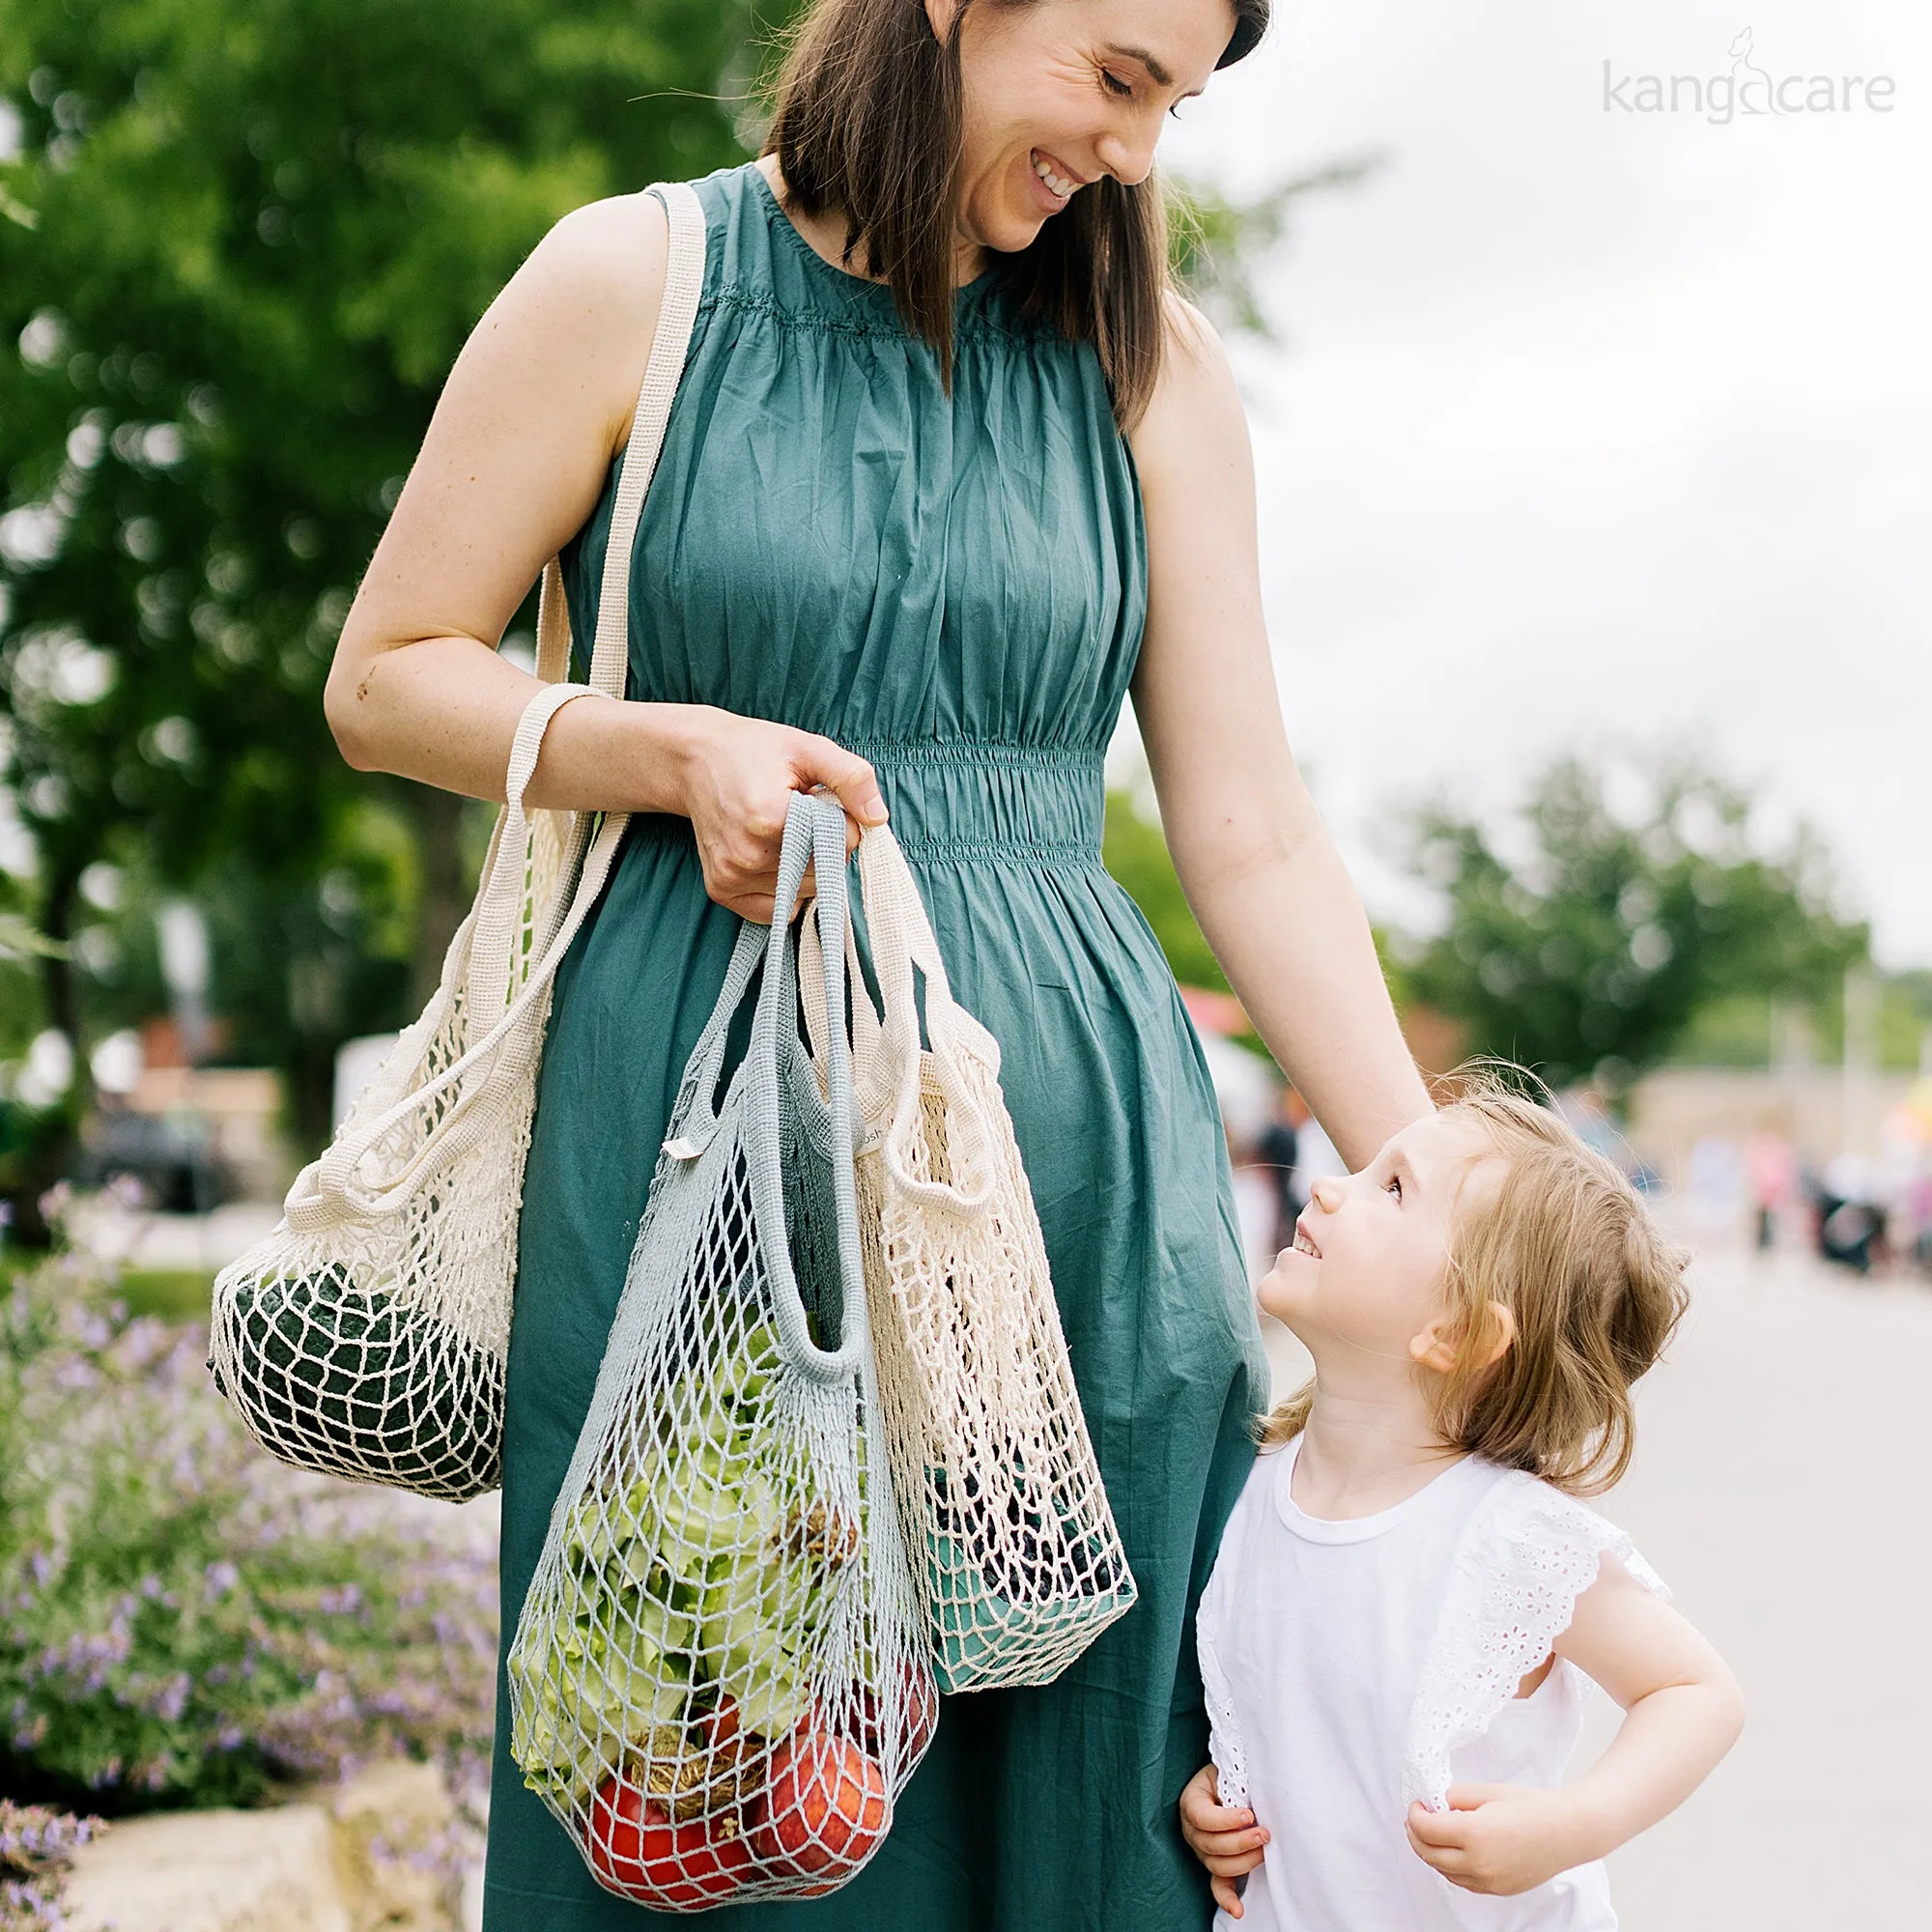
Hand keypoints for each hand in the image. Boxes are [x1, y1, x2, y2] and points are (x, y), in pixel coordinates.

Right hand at [672, 708, 886, 921]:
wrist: (696, 760)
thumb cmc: (756, 751)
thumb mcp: (808, 748)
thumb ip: (851, 778)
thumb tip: (878, 818)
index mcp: (770, 817)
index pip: (842, 844)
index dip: (841, 821)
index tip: (819, 800)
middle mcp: (747, 853)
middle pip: (825, 872)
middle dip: (825, 846)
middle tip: (799, 815)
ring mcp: (732, 875)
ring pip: (804, 891)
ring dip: (806, 867)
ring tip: (782, 831)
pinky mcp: (721, 889)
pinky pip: (776, 910)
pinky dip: (785, 889)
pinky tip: (773, 857)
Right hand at [1178, 1763, 1267, 1919]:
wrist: (1232, 1782)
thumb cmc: (1232, 1775)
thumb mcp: (1228, 1772)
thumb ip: (1235, 1784)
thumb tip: (1256, 1800)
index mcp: (1191, 1802)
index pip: (1201, 1817)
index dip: (1226, 1820)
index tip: (1250, 1815)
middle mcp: (1192, 1830)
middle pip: (1210, 1846)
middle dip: (1241, 1842)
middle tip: (1265, 1834)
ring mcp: (1202, 1850)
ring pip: (1217, 1866)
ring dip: (1244, 1862)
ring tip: (1265, 1850)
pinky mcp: (1215, 1865)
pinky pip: (1217, 1886)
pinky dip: (1227, 1899)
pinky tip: (1239, 1910)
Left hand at [1405, 1784, 1590, 1895]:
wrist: (1569, 1831)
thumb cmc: (1533, 1807)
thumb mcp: (1489, 1791)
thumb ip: (1457, 1797)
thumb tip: (1437, 1804)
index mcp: (1473, 1834)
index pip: (1425, 1830)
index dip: (1414, 1815)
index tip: (1417, 1804)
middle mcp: (1479, 1863)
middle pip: (1429, 1854)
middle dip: (1415, 1835)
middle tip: (1415, 1819)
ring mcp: (1489, 1881)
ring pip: (1444, 1872)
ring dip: (1432, 1853)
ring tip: (1434, 1833)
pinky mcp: (1499, 1890)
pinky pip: (1464, 1882)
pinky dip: (1451, 1868)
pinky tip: (1454, 1851)